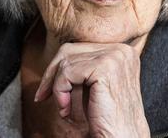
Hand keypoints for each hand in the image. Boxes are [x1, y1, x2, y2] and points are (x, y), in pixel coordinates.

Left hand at [34, 42, 150, 137]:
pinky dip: (60, 91)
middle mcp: (122, 50)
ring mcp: (115, 56)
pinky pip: (67, 73)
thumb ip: (86, 67)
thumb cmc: (109, 119)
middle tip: (43, 95)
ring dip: (57, 87)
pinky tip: (65, 110)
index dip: (60, 67)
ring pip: (66, 61)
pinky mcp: (105, 68)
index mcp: (123, 52)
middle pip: (70, 50)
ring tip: (63, 108)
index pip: (80, 47)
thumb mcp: (97, 86)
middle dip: (52, 73)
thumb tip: (59, 57)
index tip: (48, 88)